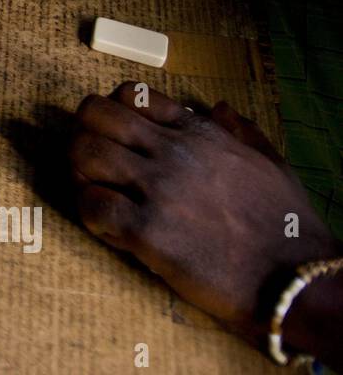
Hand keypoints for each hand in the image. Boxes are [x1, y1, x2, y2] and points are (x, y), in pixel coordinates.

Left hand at [69, 82, 339, 336]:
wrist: (295, 279)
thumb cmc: (286, 227)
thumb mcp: (271, 165)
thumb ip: (242, 132)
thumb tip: (219, 107)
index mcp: (200, 133)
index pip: (131, 94)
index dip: (111, 112)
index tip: (114, 138)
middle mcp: (174, 152)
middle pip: (94, 115)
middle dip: (82, 135)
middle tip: (90, 166)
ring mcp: (159, 189)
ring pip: (84, 154)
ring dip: (79, 174)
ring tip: (96, 195)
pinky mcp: (147, 231)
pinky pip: (91, 205)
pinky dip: (89, 214)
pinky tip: (109, 228)